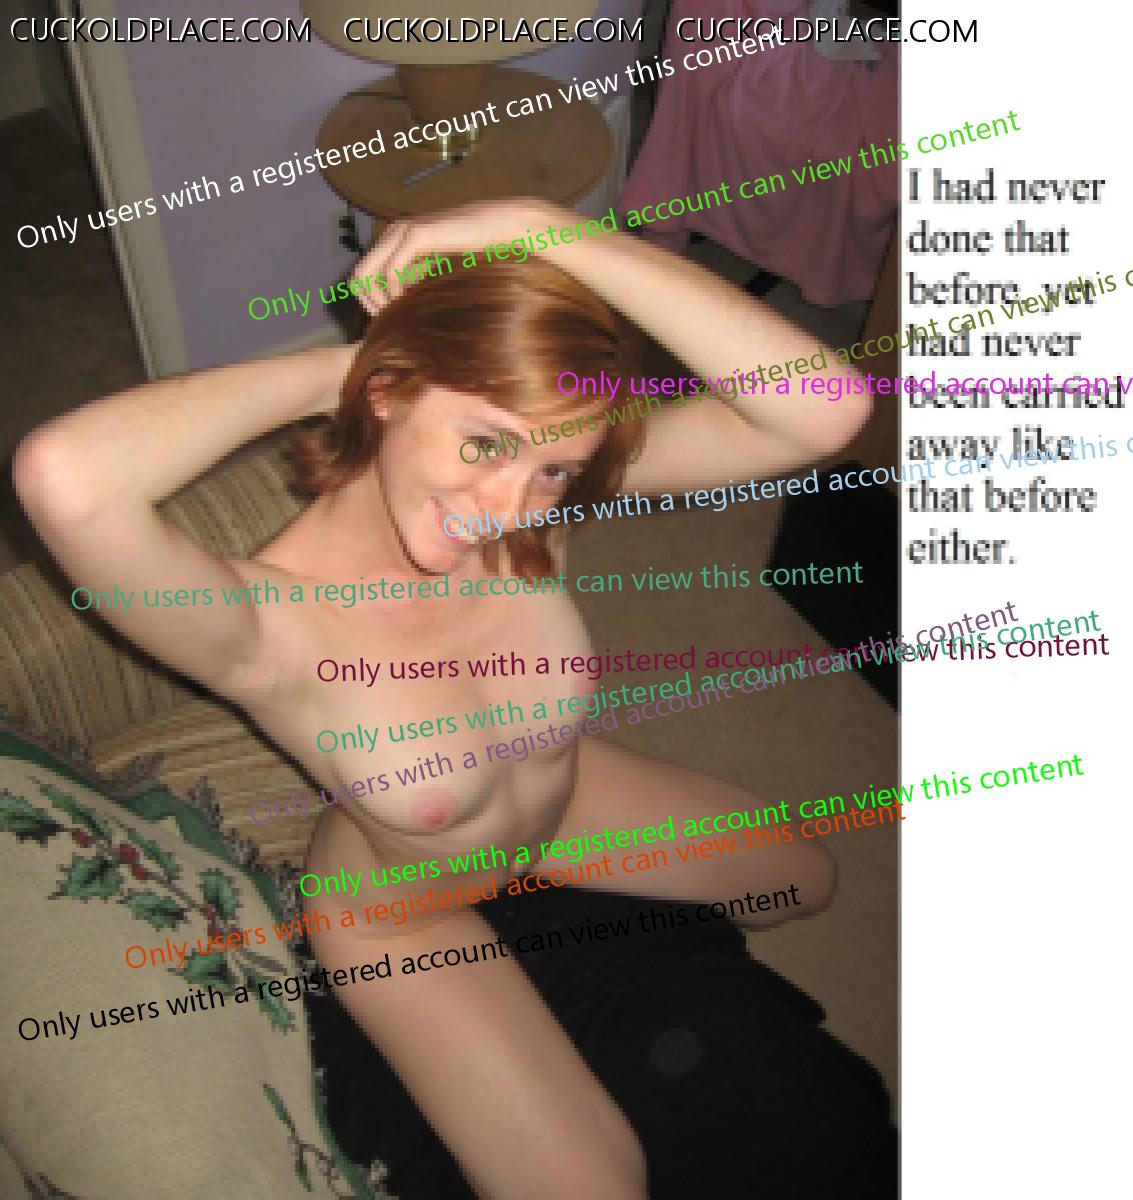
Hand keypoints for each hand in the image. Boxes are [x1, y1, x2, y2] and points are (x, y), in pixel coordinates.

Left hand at [351, 197, 560, 315]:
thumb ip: (419, 284)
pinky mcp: (417, 235)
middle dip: (371, 306)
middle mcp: (394, 233)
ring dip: (380, 302)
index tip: (391, 320)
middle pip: (358, 276)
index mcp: (397, 240)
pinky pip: (391, 272)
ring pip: (366, 274)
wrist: (502, 228)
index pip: (364, 275)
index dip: (372, 303)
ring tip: (401, 317)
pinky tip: (411, 303)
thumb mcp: (440, 272)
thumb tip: (403, 312)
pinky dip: (396, 293)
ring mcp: (402, 232)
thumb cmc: (479, 252)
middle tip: (392, 324)